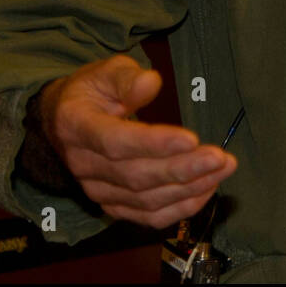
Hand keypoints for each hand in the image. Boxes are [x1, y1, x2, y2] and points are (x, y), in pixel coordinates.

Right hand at [39, 54, 237, 228]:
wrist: (64, 121)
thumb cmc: (91, 91)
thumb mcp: (104, 71)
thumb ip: (127, 78)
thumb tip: (150, 82)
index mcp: (77, 125)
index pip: (114, 141)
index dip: (153, 144)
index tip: (191, 139)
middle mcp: (83, 164)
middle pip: (135, 175)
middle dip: (182, 169)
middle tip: (219, 157)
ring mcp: (96, 189)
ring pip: (144, 199)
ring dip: (188, 188)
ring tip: (221, 169)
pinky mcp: (111, 204)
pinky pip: (146, 215)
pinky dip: (179, 207)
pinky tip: (205, 189)